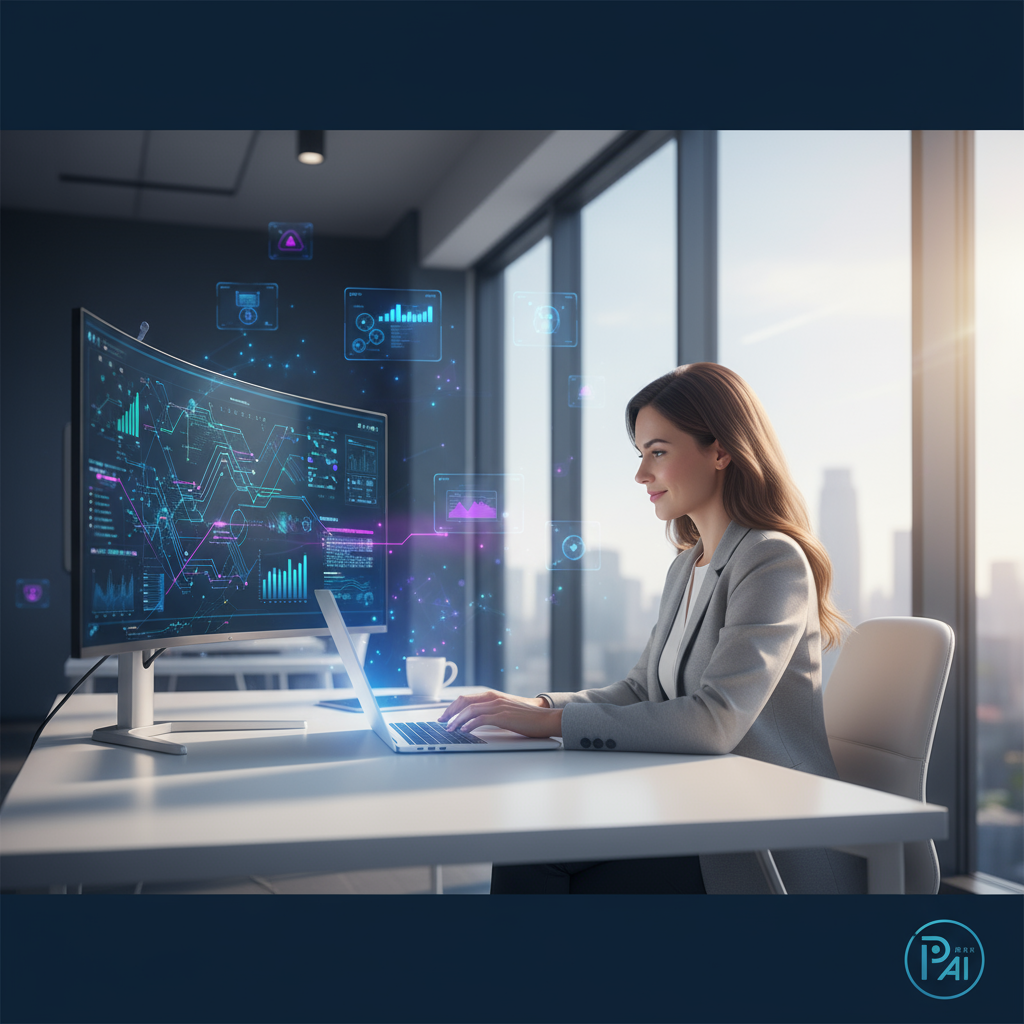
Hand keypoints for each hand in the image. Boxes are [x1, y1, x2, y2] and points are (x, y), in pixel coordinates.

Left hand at [438, 690, 561, 737]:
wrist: (545, 719)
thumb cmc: (527, 718)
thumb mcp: (506, 712)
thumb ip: (492, 713)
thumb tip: (475, 723)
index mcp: (493, 696)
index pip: (466, 698)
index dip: (453, 707)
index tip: (444, 716)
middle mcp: (493, 698)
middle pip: (464, 701)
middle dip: (450, 712)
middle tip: (441, 722)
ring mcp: (498, 706)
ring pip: (470, 710)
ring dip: (457, 720)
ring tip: (450, 729)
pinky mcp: (503, 716)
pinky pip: (481, 719)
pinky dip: (469, 724)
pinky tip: (464, 731)